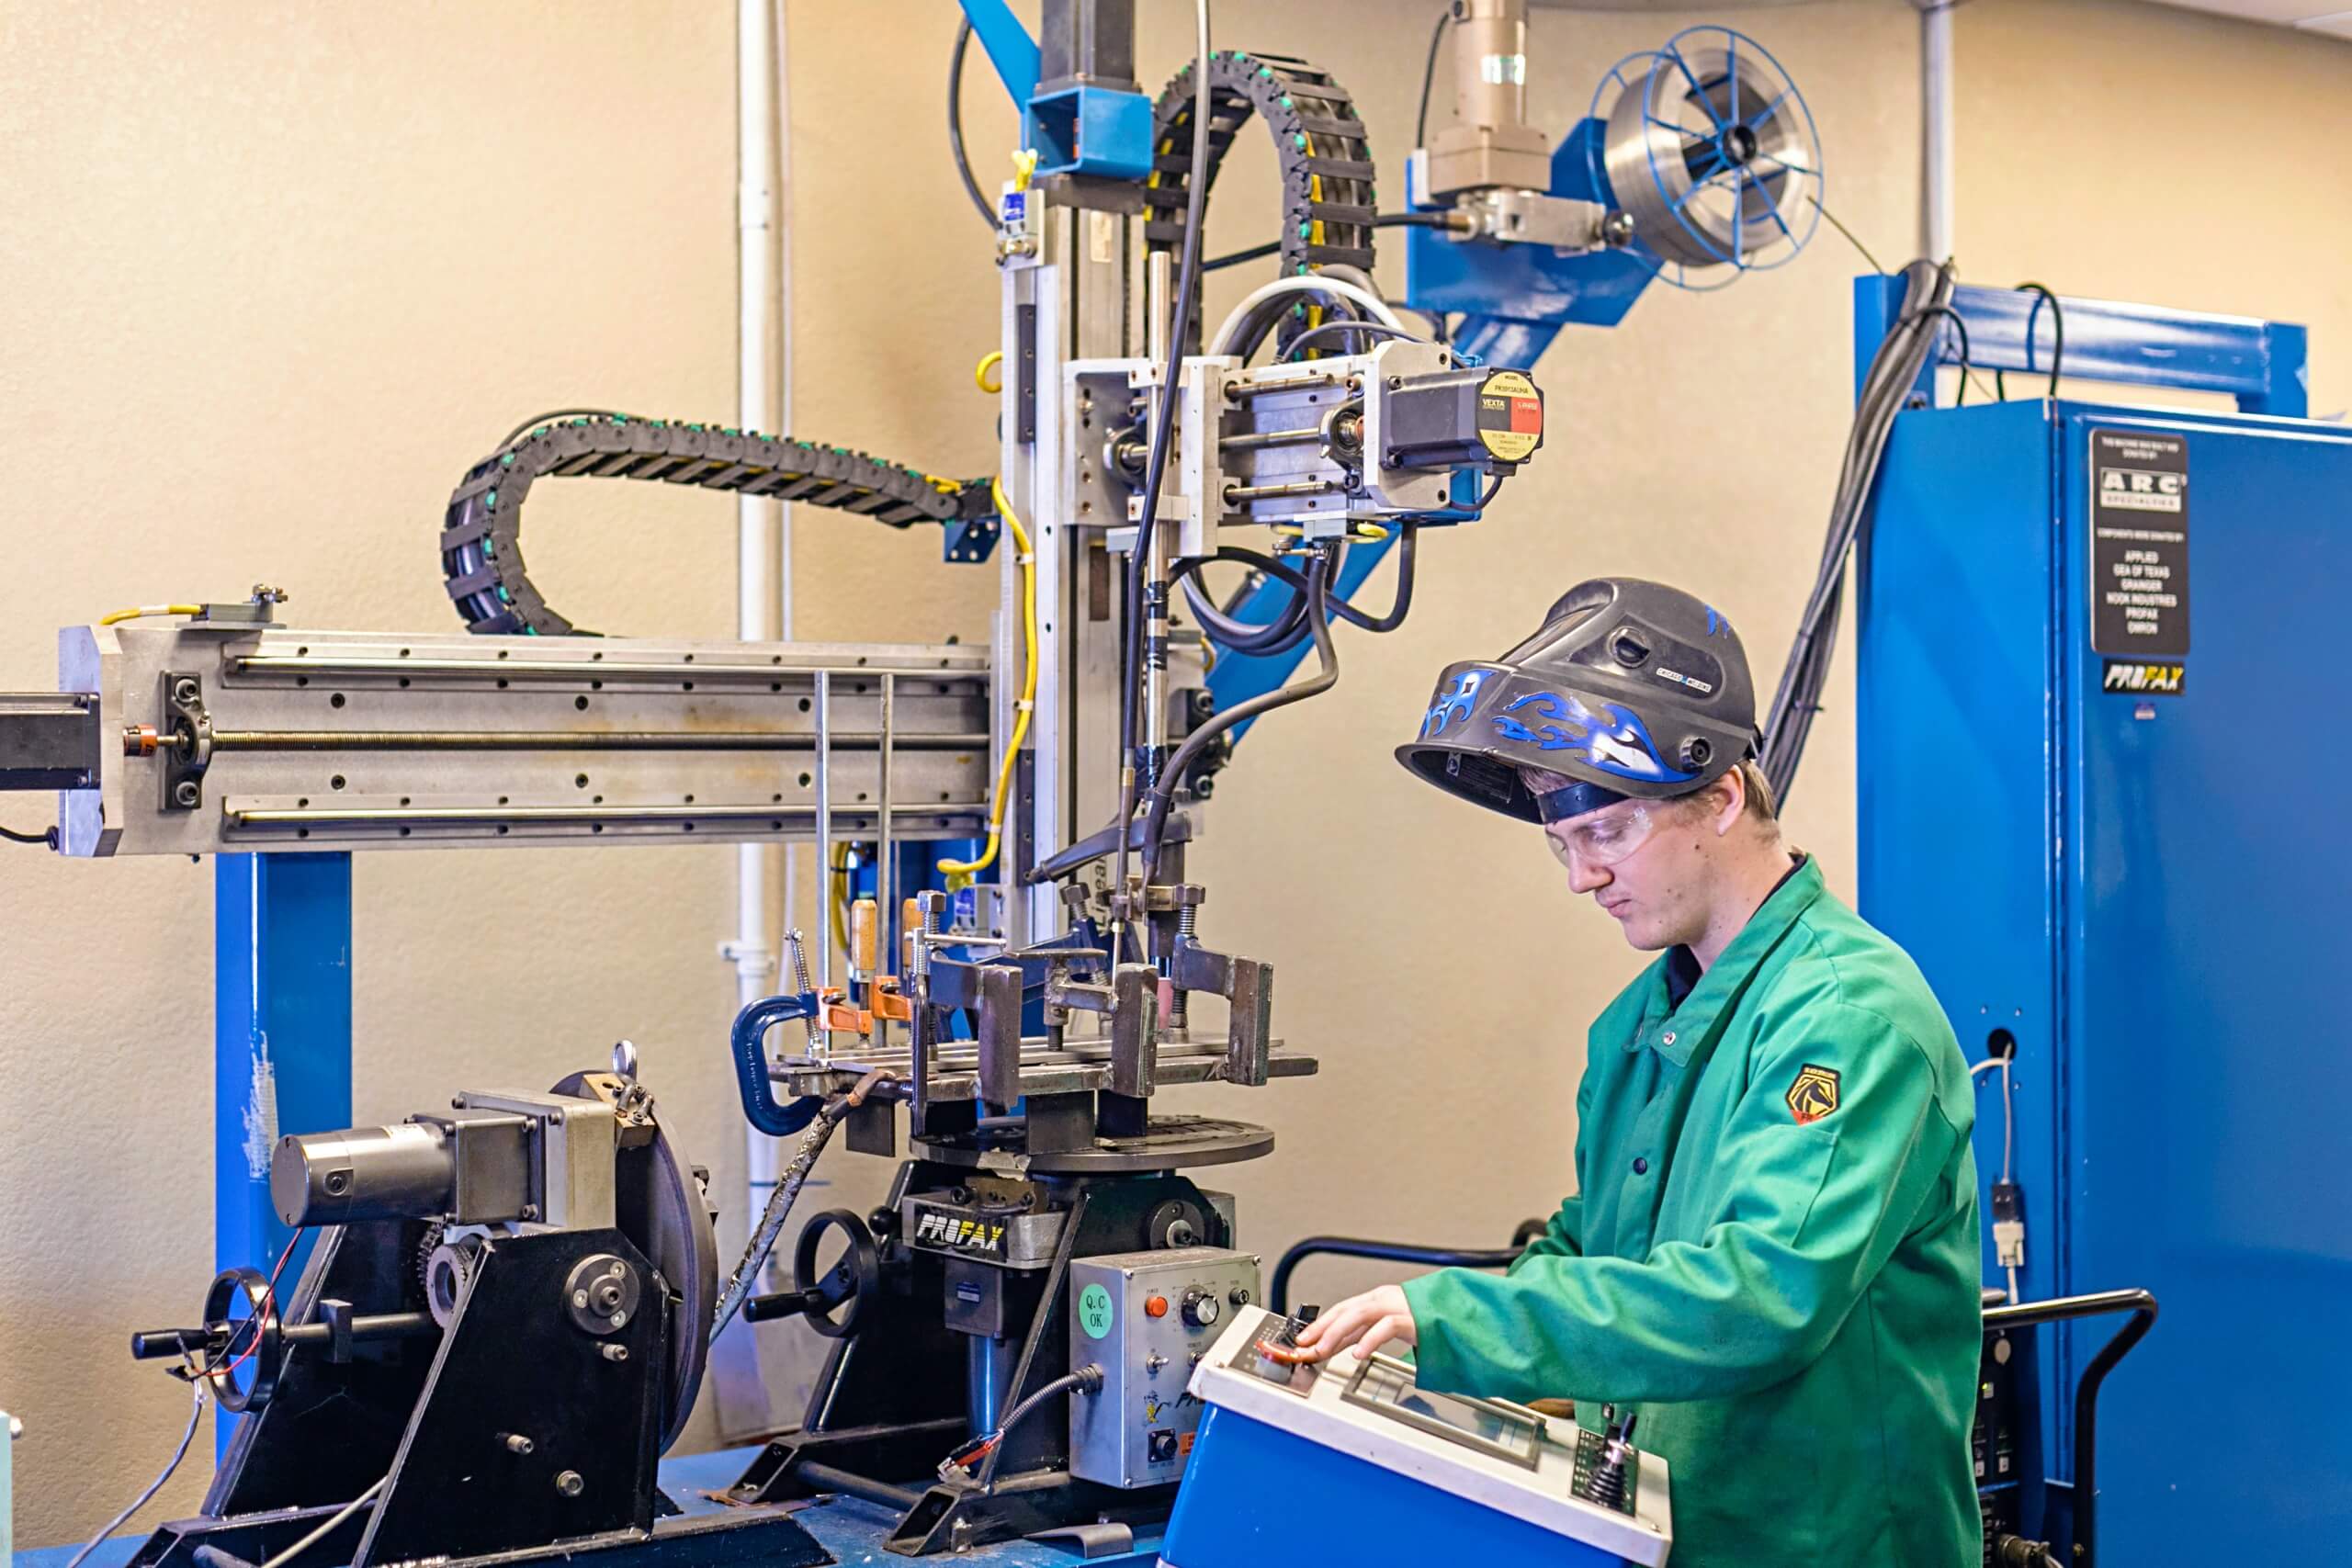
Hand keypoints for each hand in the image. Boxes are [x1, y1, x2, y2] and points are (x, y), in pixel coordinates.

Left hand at [1283, 1284, 1417, 1364]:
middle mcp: (1384, 1299)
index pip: (1340, 1310)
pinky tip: (1358, 1353)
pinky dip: (1370, 1339)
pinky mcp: (1413, 1319)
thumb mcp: (1384, 1328)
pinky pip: (1387, 1326)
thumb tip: (1329, 1347)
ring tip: (1322, 1349)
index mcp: (1376, 1300)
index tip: (1301, 1341)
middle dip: (1322, 1327)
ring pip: (1360, 1313)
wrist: (1457, 1319)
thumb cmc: (1423, 1324)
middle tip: (1304, 1346)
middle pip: (1346, 1309)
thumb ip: (1359, 1335)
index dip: (1319, 1325)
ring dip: (1337, 1332)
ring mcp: (1398, 1307)